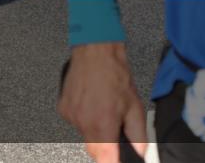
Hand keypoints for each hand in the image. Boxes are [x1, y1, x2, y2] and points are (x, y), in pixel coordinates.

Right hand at [57, 42, 146, 162]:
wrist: (95, 52)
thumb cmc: (114, 74)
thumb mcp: (135, 107)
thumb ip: (139, 136)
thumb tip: (141, 153)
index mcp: (103, 124)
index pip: (105, 159)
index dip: (111, 162)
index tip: (116, 160)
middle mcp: (84, 122)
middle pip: (93, 150)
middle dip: (105, 147)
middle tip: (113, 129)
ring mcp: (71, 115)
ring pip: (84, 136)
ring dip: (94, 130)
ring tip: (102, 109)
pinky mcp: (63, 108)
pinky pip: (75, 122)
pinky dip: (84, 118)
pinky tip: (91, 103)